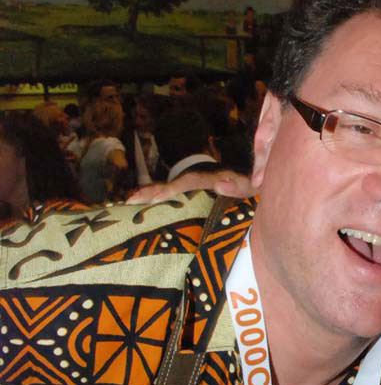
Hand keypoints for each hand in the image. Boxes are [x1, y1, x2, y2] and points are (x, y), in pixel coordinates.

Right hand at [126, 169, 255, 202]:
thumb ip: (237, 185)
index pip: (189, 182)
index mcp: (210, 179)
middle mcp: (196, 181)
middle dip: (152, 192)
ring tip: (128, 203)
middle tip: (133, 200)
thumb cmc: (246, 188)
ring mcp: (189, 186)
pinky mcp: (185, 193)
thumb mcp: (248, 187)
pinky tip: (134, 204)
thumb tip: (220, 182)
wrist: (245, 181)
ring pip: (165, 189)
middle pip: (171, 185)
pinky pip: (166, 194)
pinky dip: (150, 198)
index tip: (158, 196)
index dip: (173, 188)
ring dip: (147, 195)